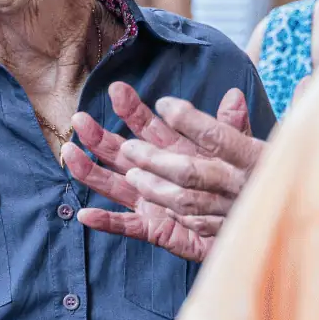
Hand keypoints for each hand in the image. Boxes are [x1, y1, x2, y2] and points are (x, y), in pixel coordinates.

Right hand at [64, 83, 264, 262]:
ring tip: (70, 152)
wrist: (248, 224)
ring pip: (113, 185)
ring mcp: (150, 202)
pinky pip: (126, 226)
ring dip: (90, 170)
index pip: (146, 126)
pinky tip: (85, 215)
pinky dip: (105, 222)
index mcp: (172, 152)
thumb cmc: (239, 187)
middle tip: (80, 119)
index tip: (118, 90)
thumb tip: (233, 96)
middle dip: (98, 136)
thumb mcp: (238, 154)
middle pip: (120, 153)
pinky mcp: (154, 229)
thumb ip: (229, 129)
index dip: (131, 109)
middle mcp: (154, 174)